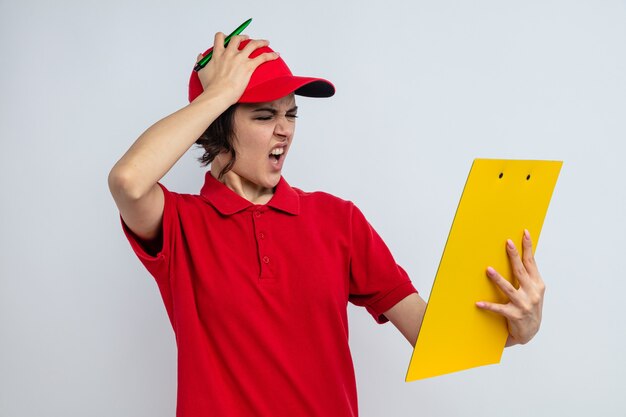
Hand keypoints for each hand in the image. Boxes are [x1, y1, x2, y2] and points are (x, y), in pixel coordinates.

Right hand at [195, 33, 278, 104]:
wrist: (218, 94)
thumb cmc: (211, 86)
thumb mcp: (201, 72)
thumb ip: (201, 62)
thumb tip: (200, 56)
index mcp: (218, 54)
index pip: (220, 38)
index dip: (225, 37)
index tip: (228, 39)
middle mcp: (229, 53)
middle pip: (238, 38)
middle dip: (244, 37)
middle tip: (248, 39)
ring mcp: (240, 59)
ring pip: (253, 44)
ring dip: (260, 42)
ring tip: (265, 42)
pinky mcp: (249, 66)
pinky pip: (263, 57)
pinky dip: (271, 55)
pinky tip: (276, 55)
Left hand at [476, 230, 545, 344]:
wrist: (530, 332)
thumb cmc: (529, 307)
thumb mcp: (533, 291)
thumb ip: (528, 276)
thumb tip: (520, 255)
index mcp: (537, 284)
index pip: (532, 262)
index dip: (528, 247)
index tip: (525, 233)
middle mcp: (533, 293)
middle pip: (521, 271)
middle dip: (514, 256)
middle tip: (507, 243)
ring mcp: (524, 304)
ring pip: (509, 288)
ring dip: (498, 279)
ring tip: (488, 269)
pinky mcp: (515, 315)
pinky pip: (499, 309)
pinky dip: (488, 306)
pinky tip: (478, 303)